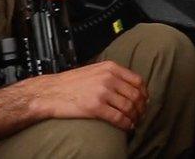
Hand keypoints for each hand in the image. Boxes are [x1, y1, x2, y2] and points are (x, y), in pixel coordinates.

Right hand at [21, 60, 147, 130]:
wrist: (50, 92)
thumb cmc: (70, 83)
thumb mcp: (94, 70)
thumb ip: (112, 75)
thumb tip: (130, 87)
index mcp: (110, 67)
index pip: (137, 80)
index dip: (144, 93)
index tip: (144, 101)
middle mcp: (108, 78)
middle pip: (136, 95)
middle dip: (141, 108)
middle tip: (140, 115)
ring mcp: (102, 92)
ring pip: (129, 107)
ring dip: (135, 117)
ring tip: (134, 122)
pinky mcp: (95, 107)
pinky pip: (118, 118)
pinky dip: (126, 124)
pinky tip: (127, 127)